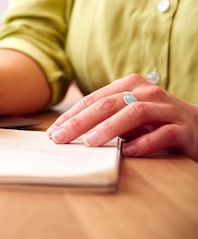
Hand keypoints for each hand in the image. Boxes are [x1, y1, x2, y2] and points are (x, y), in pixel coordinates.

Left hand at [47, 74, 197, 160]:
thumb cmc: (156, 123)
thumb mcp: (128, 117)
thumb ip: (106, 119)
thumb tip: (69, 132)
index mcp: (130, 86)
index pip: (94, 99)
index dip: (72, 115)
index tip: (54, 131)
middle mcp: (148, 92)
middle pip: (108, 104)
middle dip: (81, 121)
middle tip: (61, 138)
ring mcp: (167, 109)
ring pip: (134, 113)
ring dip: (109, 128)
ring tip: (90, 142)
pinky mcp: (184, 128)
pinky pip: (162, 134)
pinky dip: (143, 143)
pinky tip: (127, 152)